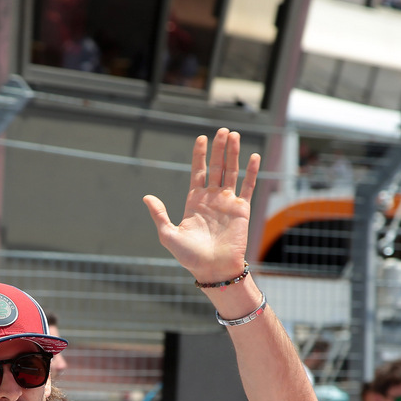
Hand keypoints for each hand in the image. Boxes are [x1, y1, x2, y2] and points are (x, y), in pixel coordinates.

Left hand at [142, 129, 258, 282]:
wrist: (213, 270)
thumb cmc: (189, 256)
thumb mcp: (168, 235)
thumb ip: (159, 215)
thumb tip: (146, 196)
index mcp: (194, 202)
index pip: (198, 172)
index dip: (200, 155)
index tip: (201, 138)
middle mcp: (212, 199)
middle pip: (217, 167)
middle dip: (219, 149)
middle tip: (221, 130)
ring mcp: (227, 203)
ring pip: (232, 172)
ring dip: (233, 153)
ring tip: (234, 135)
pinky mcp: (242, 209)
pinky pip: (248, 186)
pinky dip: (252, 171)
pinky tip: (254, 156)